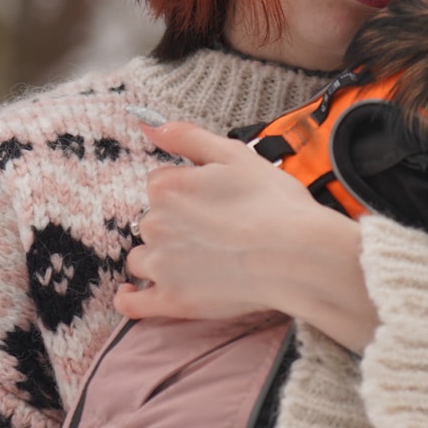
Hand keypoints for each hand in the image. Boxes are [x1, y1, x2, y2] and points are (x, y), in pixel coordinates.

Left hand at [115, 120, 377, 350]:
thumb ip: (187, 137)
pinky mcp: (171, 300)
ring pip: (142, 258)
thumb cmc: (274, 203)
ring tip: (197, 259)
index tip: (214, 198)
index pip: (161, 182)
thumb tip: (146, 124)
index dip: (188, 189)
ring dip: (160, 256)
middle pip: (153, 220)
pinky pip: (133, 304)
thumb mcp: (235, 155)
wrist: (298, 255)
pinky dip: (130, 298)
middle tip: (217, 228)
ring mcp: (160, 266)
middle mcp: (154, 225)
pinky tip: (132, 293)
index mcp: (167, 187)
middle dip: (176, 223)